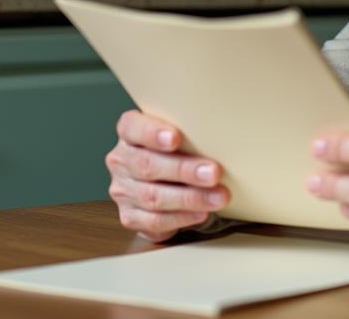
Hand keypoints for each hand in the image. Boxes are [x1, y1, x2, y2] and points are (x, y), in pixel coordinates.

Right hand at [106, 109, 229, 241]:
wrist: (165, 183)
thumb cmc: (177, 151)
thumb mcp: (181, 134)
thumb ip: (190, 133)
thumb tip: (226, 137)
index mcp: (129, 133)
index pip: (132, 127)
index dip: (152, 133)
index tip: (175, 138)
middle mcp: (122, 160)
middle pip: (147, 165)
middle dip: (184, 170)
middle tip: (213, 173)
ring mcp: (123, 190)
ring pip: (153, 197)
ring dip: (190, 198)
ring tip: (217, 197)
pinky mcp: (130, 217)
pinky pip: (155, 221)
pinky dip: (181, 218)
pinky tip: (201, 213)